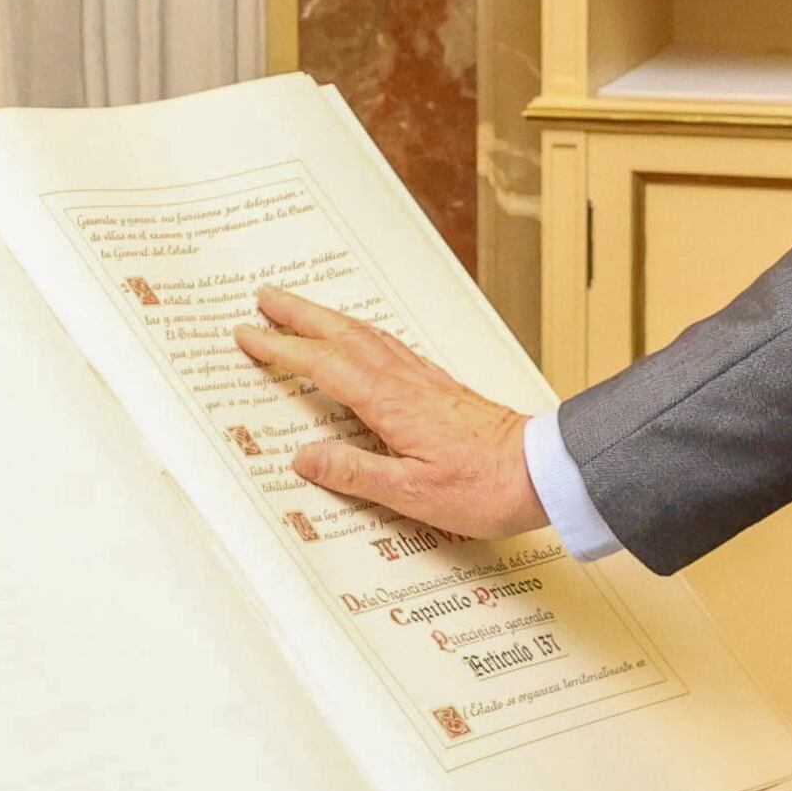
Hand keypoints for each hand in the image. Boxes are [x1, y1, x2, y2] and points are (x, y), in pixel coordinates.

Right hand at [233, 291, 546, 542]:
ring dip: (328, 318)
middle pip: (342, 334)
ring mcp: (424, 379)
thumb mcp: (412, 494)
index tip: (249, 336)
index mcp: (391, 403)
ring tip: (300, 309)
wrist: (542, 472)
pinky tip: (360, 338)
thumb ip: (354, 474)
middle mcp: (405, 381)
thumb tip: (304, 458)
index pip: (323, 366)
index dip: (282, 349)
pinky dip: (361, 333)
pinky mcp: (440, 385)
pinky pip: (389, 346)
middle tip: (264, 296)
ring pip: (366, 335)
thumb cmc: (484, 487)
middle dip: (299, 314)